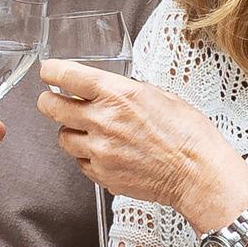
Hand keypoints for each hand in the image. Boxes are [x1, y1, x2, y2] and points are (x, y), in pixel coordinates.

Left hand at [37, 61, 247, 230]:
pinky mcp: (102, 175)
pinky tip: (105, 153)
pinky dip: (87, 157)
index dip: (52, 71)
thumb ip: (127, 92)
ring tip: (89, 131)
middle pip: (52, 108)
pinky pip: (80, 162)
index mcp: (118, 95)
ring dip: (71, 132)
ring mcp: (100, 151)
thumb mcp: (160, 96)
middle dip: (48, 101)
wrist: (199, 175)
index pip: (68, 76)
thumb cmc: (189, 135)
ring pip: (63, 138)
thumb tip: (108, 91)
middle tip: (51, 100)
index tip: (48, 71)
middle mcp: (103, 121)